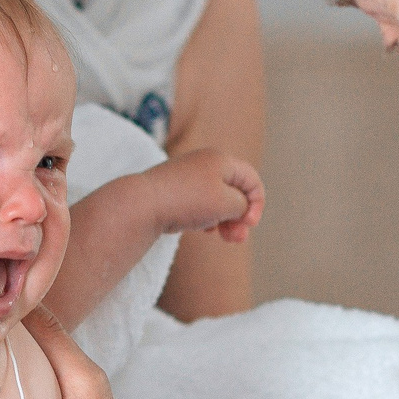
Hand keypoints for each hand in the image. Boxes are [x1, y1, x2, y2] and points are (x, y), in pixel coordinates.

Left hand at [147, 148, 264, 242]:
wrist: (140, 205)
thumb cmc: (184, 201)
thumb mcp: (225, 203)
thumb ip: (242, 205)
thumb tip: (238, 207)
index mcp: (221, 160)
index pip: (252, 179)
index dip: (257, 204)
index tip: (248, 224)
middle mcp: (205, 164)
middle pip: (235, 191)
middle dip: (240, 216)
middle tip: (236, 238)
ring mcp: (188, 178)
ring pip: (217, 200)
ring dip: (225, 220)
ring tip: (221, 236)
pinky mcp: (175, 192)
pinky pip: (200, 205)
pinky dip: (206, 218)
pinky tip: (201, 229)